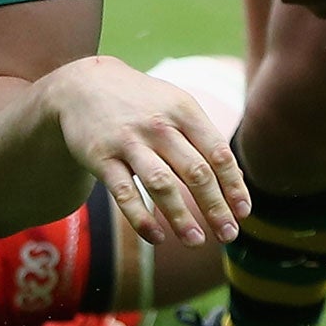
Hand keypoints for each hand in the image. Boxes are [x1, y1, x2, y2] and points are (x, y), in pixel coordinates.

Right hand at [44, 56, 249, 246]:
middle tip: (228, 235)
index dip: (233, 185)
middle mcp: (159, 125)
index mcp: (184, 111)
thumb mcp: (176, 106)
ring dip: (181, 217)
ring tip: (196, 241)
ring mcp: (128, 141)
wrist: (82, 84)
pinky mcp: (101, 157)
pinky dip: (141, 219)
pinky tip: (156, 238)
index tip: (243, 213)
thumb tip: (237, 182)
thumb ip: (204, 139)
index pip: (218, 153)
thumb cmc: (142, 103)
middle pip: (195, 172)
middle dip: (215, 208)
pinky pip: (125, 194)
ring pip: (161, 184)